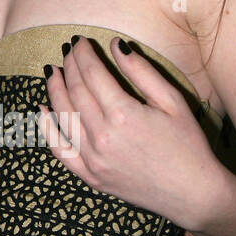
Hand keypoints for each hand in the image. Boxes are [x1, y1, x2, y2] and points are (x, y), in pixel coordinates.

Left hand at [39, 35, 225, 231]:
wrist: (194, 194)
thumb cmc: (188, 145)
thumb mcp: (172, 102)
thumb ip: (141, 71)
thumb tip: (116, 45)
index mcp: (124, 115)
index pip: (92, 74)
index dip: (83, 54)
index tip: (80, 41)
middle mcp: (102, 137)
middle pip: (75, 91)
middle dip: (69, 66)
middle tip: (68, 51)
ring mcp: (93, 159)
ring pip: (63, 116)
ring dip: (55, 90)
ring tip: (53, 72)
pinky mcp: (90, 177)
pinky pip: (60, 150)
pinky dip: (47, 129)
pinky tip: (41, 110)